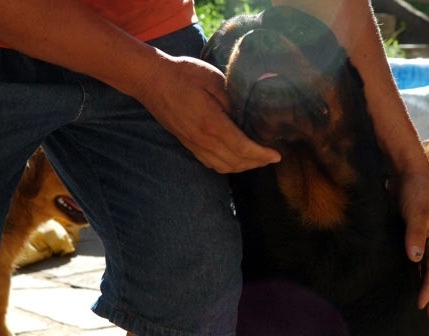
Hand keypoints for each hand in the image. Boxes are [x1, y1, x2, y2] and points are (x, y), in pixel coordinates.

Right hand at [133, 53, 280, 172]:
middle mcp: (203, 140)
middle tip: (272, 157)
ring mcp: (193, 145)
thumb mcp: (214, 80)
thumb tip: (248, 118)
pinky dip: (227, 166)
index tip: (277, 155)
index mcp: (211, 123)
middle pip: (236, 162)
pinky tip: (236, 159)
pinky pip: (211, 164)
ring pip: (223, 167)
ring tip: (258, 159)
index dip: (262, 154)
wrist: (151, 80)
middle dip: (257, 162)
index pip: (243, 148)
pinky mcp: (188, 144)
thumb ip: (232, 101)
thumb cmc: (183, 74)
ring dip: (243, 167)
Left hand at [396, 172, 428, 329]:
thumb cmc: (414, 191)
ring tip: (422, 313)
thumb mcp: (416, 211)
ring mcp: (425, 243)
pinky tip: (408, 288)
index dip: (428, 291)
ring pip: (426, 274)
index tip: (420, 308)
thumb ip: (415, 234)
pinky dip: (414, 278)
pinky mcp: (413, 239)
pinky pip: (416, 265)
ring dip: (425, 293)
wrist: (408, 174)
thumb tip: (414, 258)